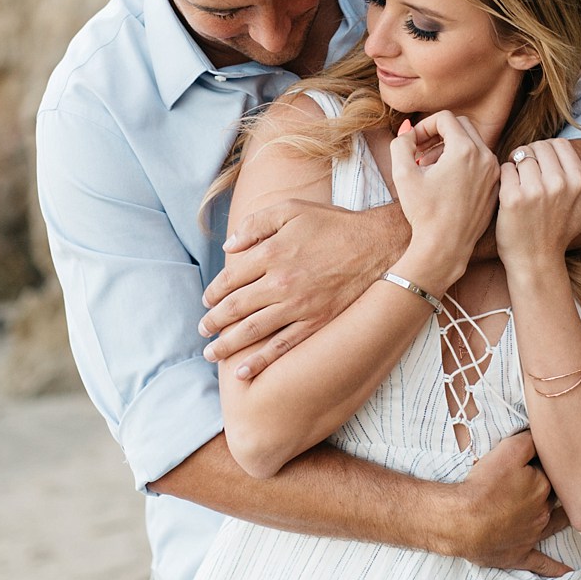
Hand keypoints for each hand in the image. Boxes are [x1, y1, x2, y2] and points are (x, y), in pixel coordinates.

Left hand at [201, 200, 410, 376]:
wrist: (377, 245)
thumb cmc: (333, 223)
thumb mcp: (292, 208)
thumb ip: (256, 224)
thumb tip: (228, 247)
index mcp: (271, 252)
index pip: (230, 278)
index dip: (214, 291)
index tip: (207, 300)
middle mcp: (280, 282)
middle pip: (235, 307)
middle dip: (213, 321)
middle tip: (203, 329)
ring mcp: (298, 305)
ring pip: (252, 330)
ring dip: (226, 344)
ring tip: (211, 353)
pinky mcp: (316, 322)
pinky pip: (282, 346)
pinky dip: (260, 361)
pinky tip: (242, 371)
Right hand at [389, 112, 498, 290]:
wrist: (445, 247)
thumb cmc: (424, 212)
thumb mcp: (403, 174)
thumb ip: (401, 143)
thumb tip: (408, 131)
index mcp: (465, 149)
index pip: (445, 118)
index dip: (424, 125)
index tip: (413, 143)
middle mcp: (485, 157)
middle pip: (461, 126)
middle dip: (438, 134)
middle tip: (420, 152)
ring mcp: (494, 173)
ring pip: (473, 144)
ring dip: (450, 148)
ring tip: (431, 168)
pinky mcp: (495, 187)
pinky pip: (481, 163)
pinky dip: (464, 164)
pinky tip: (446, 182)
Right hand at [437, 431, 571, 576]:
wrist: (463, 521)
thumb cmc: (483, 485)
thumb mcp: (508, 450)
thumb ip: (530, 441)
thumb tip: (544, 437)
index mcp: (543, 487)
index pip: (550, 472)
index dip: (543, 465)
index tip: (536, 461)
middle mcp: (543, 512)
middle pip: (553, 498)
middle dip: (555, 490)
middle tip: (553, 483)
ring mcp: (532, 535)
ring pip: (554, 526)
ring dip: (562, 521)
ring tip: (570, 517)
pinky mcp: (518, 555)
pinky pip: (541, 563)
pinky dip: (555, 568)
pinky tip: (566, 571)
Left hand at [495, 138, 580, 267]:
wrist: (536, 260)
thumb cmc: (562, 233)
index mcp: (577, 183)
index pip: (560, 144)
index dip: (549, 149)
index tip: (541, 162)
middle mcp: (558, 184)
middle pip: (540, 146)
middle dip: (532, 153)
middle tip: (526, 168)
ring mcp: (534, 190)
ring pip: (522, 155)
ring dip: (517, 162)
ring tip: (518, 178)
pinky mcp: (512, 197)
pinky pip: (506, 168)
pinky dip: (505, 174)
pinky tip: (508, 187)